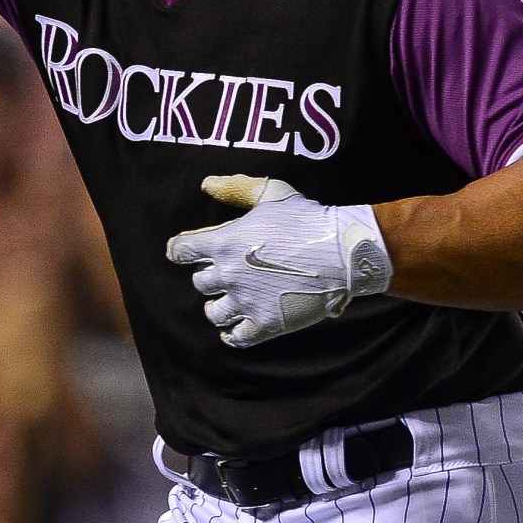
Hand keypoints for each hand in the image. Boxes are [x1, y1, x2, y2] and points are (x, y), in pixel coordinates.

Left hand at [164, 175, 391, 347]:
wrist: (342, 252)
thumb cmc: (307, 219)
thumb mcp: (271, 193)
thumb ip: (236, 188)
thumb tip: (206, 184)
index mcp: (224, 242)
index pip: (180, 250)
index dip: (180, 250)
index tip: (184, 252)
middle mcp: (229, 274)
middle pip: (200, 282)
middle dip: (209, 277)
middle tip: (226, 273)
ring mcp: (247, 301)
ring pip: (214, 312)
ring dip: (218, 307)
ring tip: (229, 302)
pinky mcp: (267, 323)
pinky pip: (237, 338)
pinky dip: (232, 335)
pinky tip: (233, 330)